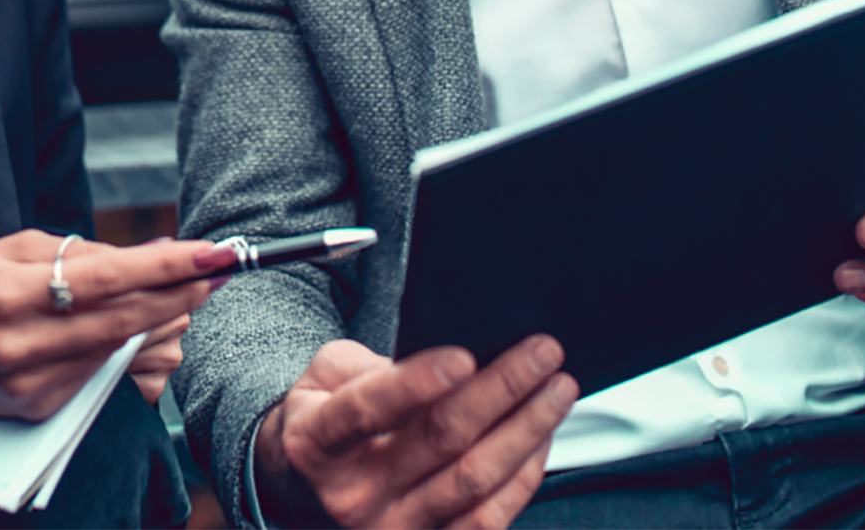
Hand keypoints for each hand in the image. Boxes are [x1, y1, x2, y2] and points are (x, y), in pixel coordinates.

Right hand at [0, 233, 222, 457]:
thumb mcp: (18, 247)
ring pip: (118, 348)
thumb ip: (86, 251)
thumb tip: (157, 251)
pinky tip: (129, 324)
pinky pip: (99, 371)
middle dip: (179, 293)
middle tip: (217, 270)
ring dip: (158, 320)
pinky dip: (120, 345)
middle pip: (124, 320)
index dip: (165, 266)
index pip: (107, 279)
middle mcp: (22, 344)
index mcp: (11, 293)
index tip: (210, 252)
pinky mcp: (40, 407)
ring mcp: (31, 383)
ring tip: (181, 290)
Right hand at [256, 337, 576, 529]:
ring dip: (526, 431)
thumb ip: (371, 367)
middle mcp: (353, 494)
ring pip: (473, 482)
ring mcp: (392, 528)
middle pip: (439, 441)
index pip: (368, 409)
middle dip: (500, 390)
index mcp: (317, 442)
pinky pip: (487, 519)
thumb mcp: (325, 377)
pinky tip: (541, 436)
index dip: (417, 382)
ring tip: (557, 390)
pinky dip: (523, 476)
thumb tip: (440, 365)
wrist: (307, 488)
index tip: (464, 357)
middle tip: (542, 353)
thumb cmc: (325, 420)